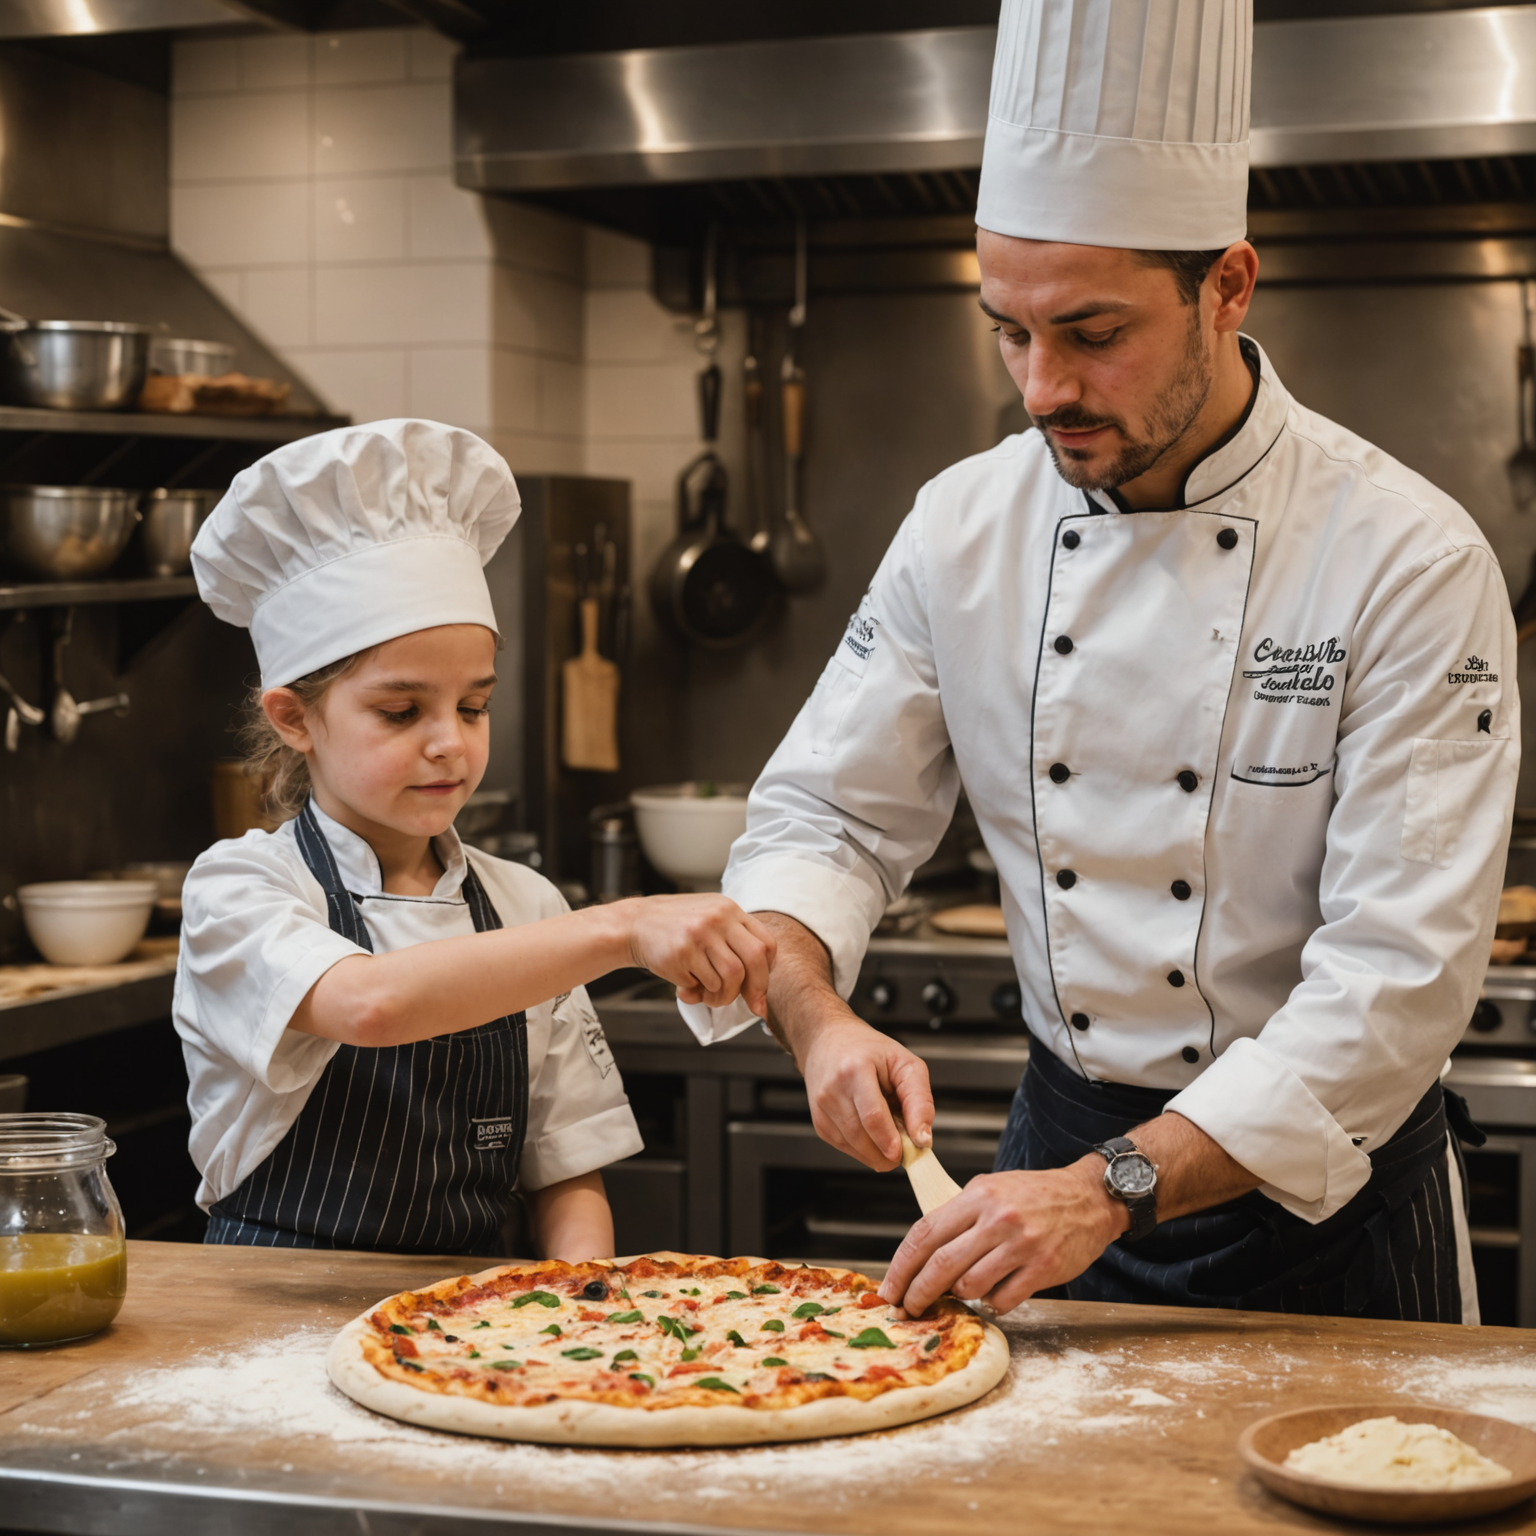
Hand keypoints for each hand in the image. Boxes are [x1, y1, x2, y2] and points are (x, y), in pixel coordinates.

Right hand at [622, 894, 775, 1016]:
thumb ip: (734, 942)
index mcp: (729, 909)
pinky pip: (705, 984)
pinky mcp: (681, 953)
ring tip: (709, 997)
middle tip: (750, 1004)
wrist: (634, 924)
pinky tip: (688, 987)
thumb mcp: (709, 919)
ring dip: (723, 996)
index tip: (759, 986)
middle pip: (754, 959)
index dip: (767, 970)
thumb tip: (758, 993)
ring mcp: (699, 935)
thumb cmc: (676, 928)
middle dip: (756, 988)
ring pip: (731, 977)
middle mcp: (717, 918)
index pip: (766, 943)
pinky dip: (700, 993)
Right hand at [798, 1017, 935, 1171]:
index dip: (890, 1140)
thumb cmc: (869, 1051)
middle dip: (886, 1152)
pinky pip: (845, 1147)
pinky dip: (863, 1149)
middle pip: (861, 1135)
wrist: (829, 1041)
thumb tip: (923, 1139)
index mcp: (855, 1069)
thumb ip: (920, 1100)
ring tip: (890, 1137)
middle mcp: (832, 1089)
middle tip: (906, 1149)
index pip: (873, 1115)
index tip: (905, 1154)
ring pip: (853, 1146)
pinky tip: (873, 1135)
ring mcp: (822, 1108)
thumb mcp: (905, 1064)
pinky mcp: (819, 1122)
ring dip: (876, 1153)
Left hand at [878, 1158, 1126, 1316]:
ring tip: (961, 1292)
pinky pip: (1003, 1299)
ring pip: (970, 1285)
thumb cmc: (1035, 1195)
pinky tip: (994, 1294)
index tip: (889, 1288)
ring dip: (959, 1296)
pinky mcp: (1044, 1268)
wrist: (1090, 1197)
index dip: (901, 1265)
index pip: (925, 1233)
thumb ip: (960, 1215)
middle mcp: (997, 1219)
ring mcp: (1022, 1245)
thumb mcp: (992, 1188)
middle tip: (908, 1309)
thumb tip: (921, 1252)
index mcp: (978, 1195)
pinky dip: (991, 1303)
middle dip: (918, 1293)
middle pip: (941, 1265)